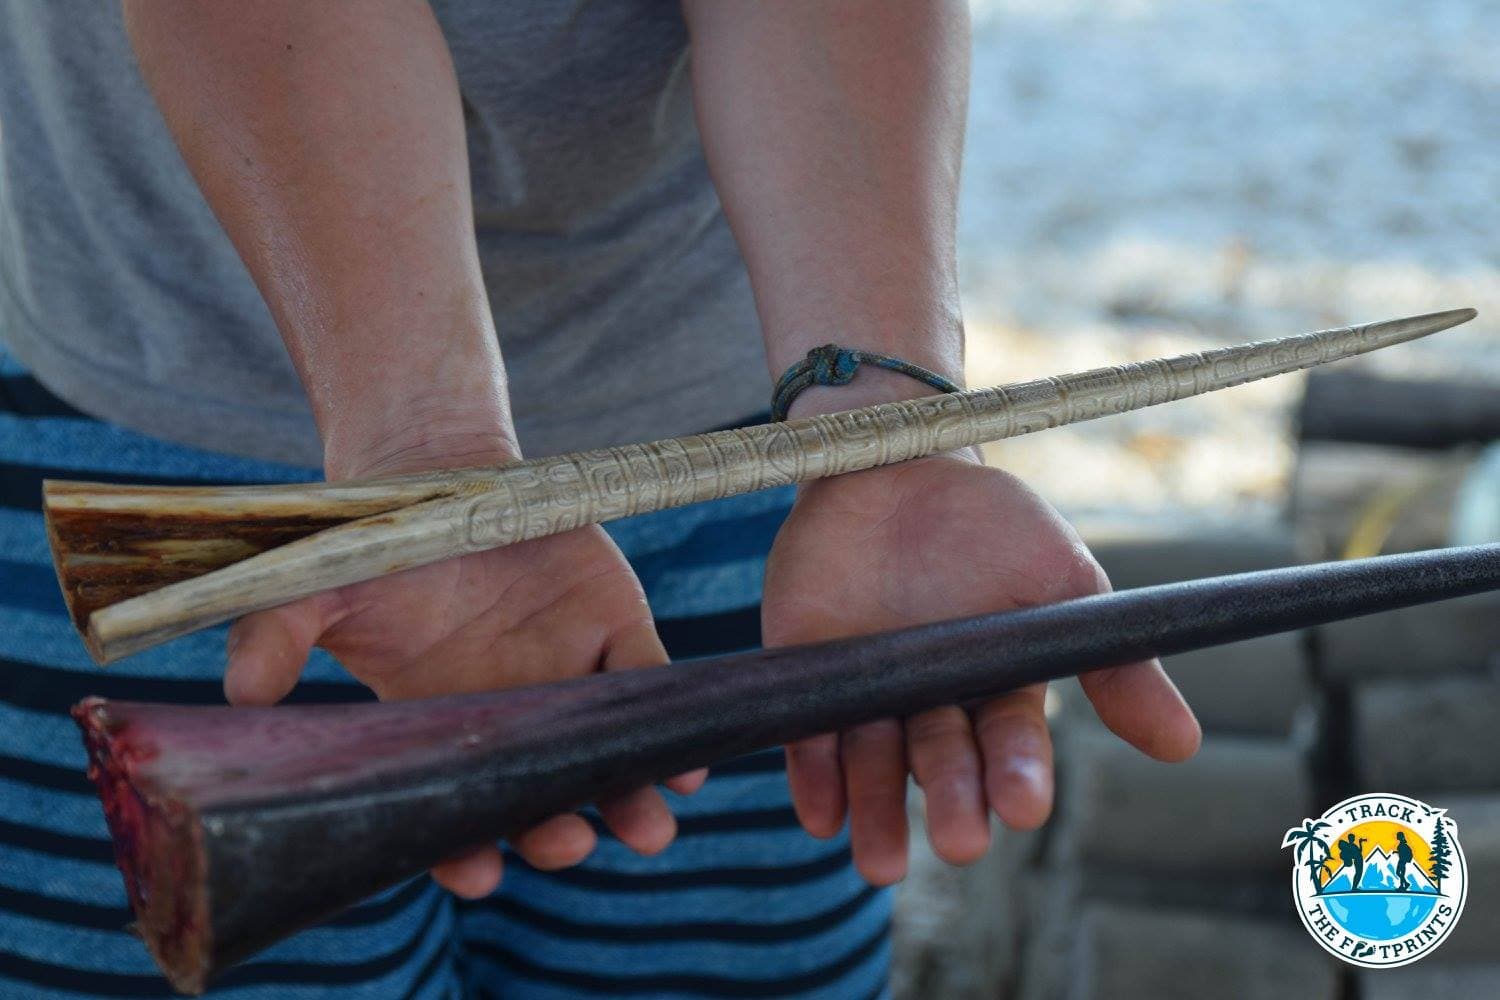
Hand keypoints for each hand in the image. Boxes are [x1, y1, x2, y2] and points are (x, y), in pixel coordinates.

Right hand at [222, 434, 702, 896]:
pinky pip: (650, 684)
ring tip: (646, 829)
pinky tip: (687, 765)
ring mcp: (570, 681)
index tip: (474, 872)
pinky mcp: (617, 632)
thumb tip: (241, 695)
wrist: (438, 477)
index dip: (464, 853)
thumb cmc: (373, 550)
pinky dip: (670, 722)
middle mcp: (512, 722)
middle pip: (542, 801)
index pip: (455, 815)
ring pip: (608, 762)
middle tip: (564, 843)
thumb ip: (277, 638)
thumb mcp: (316, 589)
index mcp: (441, 731)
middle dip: (556, 832)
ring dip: (631, 803)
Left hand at [762, 452, 1200, 883]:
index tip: (1025, 806)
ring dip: (877, 815)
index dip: (1016, 774)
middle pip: (942, 763)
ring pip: (874, 767)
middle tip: (961, 840)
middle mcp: (932, 705)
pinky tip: (821, 814)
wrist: (894, 461)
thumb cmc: (989, 522)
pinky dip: (814, 778)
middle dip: (953, 801)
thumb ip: (1115, 660)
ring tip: (880, 864)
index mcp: (997, 688)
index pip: (1009, 743)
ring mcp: (867, 694)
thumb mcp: (1063, 578)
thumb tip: (1185, 745)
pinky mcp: (808, 677)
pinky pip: (807, 737)